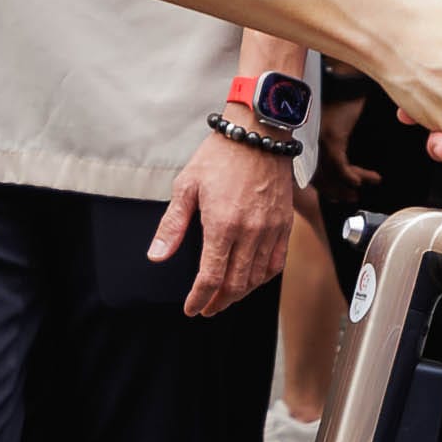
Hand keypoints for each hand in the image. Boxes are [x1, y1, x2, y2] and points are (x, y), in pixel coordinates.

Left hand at [149, 121, 302, 317]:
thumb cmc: (220, 156)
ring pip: (256, 278)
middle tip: (206, 308)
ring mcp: (270, 230)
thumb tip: (157, 256)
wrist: (258, 134)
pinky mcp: (284, 225)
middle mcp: (249, 232)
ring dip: (239, 294)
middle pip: (234, 284)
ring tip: (225, 298)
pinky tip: (251, 281)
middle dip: (218, 302)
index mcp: (222, 225)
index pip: (210, 277)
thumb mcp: (186, 186)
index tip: (191, 308)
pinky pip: (276, 263)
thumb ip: (172, 226)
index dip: (199, 299)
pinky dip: (262, 278)